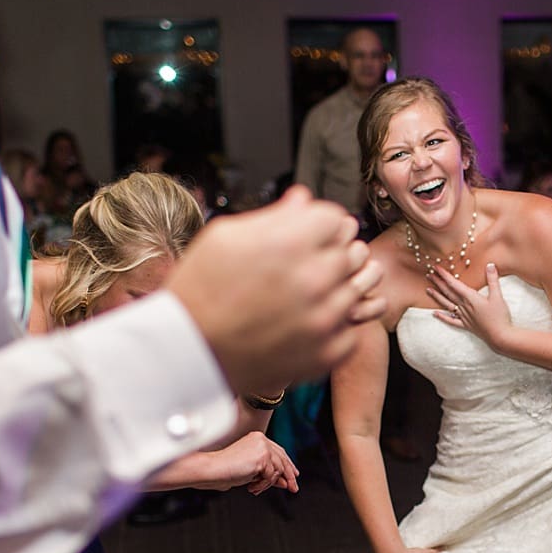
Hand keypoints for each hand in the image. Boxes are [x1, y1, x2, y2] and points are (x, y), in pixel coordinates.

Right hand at [169, 186, 385, 394]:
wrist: (189, 352)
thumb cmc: (200, 290)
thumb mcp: (225, 237)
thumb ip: (273, 216)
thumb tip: (303, 199)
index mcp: (288, 243)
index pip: (336, 218)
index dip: (322, 223)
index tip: (311, 233)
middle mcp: (314, 280)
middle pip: (353, 250)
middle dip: (336, 250)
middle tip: (315, 260)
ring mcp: (324, 320)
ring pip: (362, 286)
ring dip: (345, 282)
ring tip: (322, 287)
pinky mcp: (327, 353)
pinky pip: (355, 325)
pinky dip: (339, 321)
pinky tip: (316, 318)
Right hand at [201, 432, 298, 494]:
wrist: (214, 470)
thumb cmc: (226, 470)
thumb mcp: (253, 471)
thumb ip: (269, 473)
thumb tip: (285, 481)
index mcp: (257, 439)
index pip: (278, 451)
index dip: (287, 464)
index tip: (293, 475)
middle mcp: (261, 439)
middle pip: (283, 459)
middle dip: (289, 476)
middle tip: (293, 488)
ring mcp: (263, 447)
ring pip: (278, 469)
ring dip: (268, 483)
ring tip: (256, 488)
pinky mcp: (263, 456)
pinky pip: (272, 476)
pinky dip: (263, 485)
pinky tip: (252, 487)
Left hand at [428, 262, 512, 347]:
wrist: (499, 336)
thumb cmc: (499, 316)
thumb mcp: (498, 296)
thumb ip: (493, 280)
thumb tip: (490, 265)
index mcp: (470, 298)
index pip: (454, 284)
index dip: (444, 275)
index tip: (436, 267)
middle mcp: (464, 306)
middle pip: (448, 292)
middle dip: (438, 283)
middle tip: (428, 275)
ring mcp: (464, 316)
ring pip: (447, 305)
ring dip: (437, 297)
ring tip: (428, 290)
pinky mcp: (466, 325)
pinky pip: (451, 321)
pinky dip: (443, 317)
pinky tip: (435, 314)